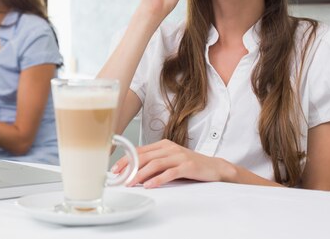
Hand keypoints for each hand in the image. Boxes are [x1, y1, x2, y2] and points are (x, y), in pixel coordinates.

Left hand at [112, 139, 232, 187]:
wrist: (213, 167)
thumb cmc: (189, 165)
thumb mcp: (170, 160)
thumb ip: (154, 162)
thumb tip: (134, 173)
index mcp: (163, 145)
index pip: (139, 150)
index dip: (126, 160)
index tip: (115, 169)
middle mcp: (169, 148)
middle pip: (144, 156)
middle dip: (129, 167)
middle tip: (120, 178)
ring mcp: (178, 156)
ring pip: (155, 164)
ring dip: (140, 174)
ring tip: (131, 183)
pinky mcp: (187, 166)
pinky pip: (169, 172)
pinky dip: (158, 179)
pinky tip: (149, 185)